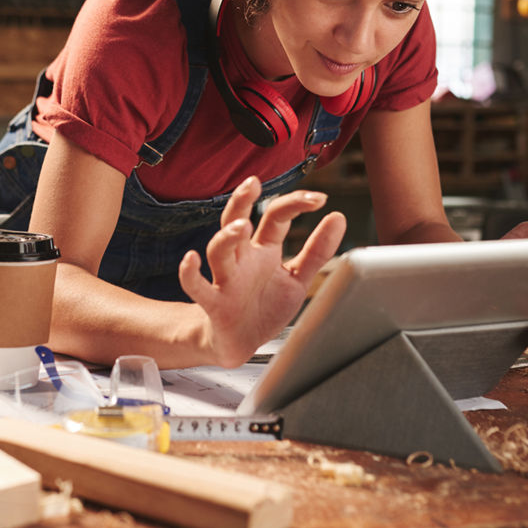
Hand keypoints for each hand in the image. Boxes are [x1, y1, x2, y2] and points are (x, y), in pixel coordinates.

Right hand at [177, 176, 345, 366]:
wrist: (241, 344)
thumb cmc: (265, 307)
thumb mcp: (297, 277)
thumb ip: (317, 250)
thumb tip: (338, 217)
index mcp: (263, 250)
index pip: (275, 217)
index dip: (295, 203)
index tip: (319, 199)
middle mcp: (242, 259)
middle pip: (236, 220)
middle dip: (242, 200)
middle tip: (253, 184)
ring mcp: (225, 279)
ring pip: (218, 250)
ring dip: (226, 236)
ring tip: (242, 227)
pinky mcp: (214, 303)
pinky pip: (196, 286)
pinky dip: (190, 273)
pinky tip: (192, 260)